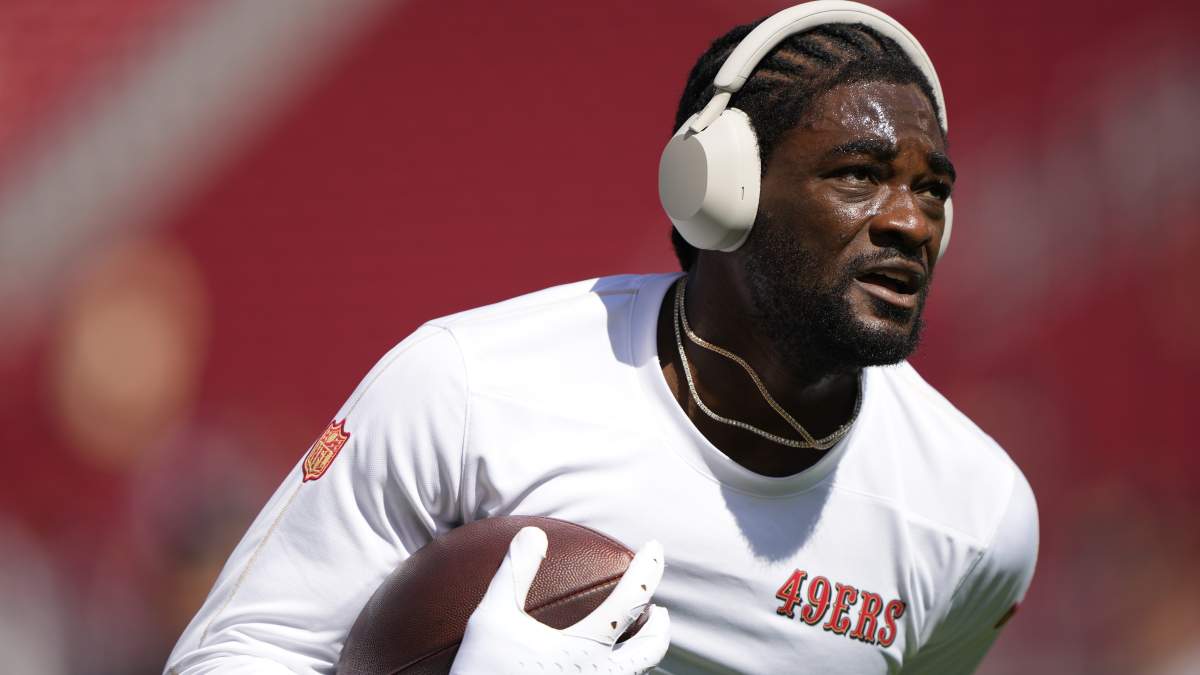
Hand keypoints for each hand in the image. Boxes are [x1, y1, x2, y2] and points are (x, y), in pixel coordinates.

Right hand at [449, 526, 670, 674]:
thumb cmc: (484, 672)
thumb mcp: (492, 618)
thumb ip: (515, 572)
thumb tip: (535, 532)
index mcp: (587, 650)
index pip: (631, 601)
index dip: (647, 570)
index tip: (654, 548)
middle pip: (651, 648)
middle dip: (660, 624)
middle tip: (659, 605)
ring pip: (637, 672)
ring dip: (645, 648)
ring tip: (639, 632)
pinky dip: (622, 668)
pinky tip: (605, 661)